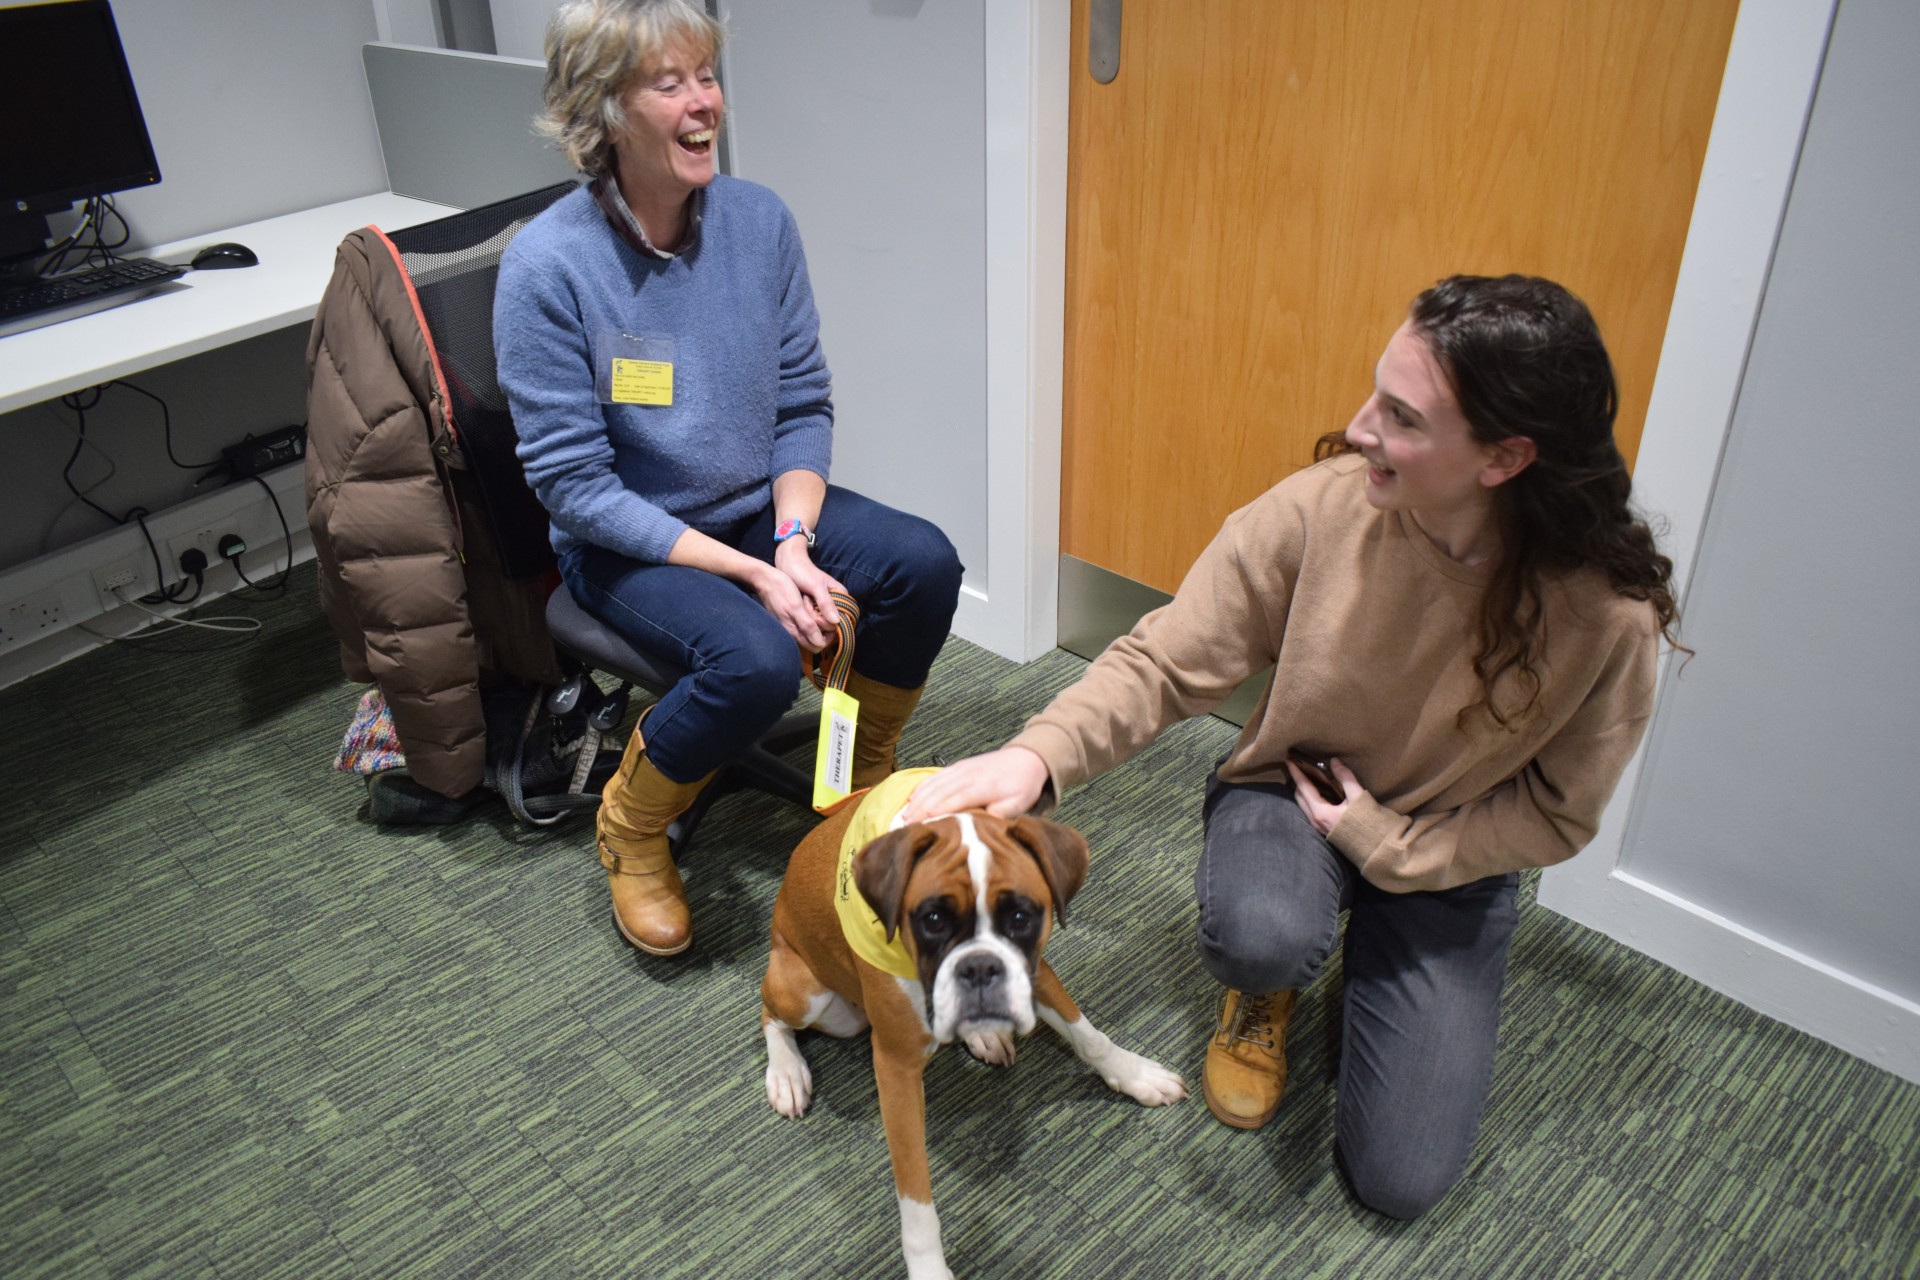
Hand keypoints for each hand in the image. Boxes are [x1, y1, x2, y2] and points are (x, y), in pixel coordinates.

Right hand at [748, 558, 833, 651]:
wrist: (765, 579)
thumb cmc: (781, 589)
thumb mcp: (796, 606)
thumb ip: (807, 625)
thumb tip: (820, 643)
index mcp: (793, 631)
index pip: (817, 646)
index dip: (828, 636)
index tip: (831, 622)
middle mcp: (791, 632)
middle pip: (815, 641)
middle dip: (823, 630)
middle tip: (825, 614)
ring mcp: (789, 625)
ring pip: (810, 632)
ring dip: (817, 623)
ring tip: (816, 607)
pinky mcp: (788, 618)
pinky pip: (803, 623)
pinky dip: (810, 617)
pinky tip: (809, 605)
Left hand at [774, 537, 846, 646]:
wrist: (787, 562)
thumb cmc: (803, 570)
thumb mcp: (815, 586)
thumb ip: (826, 603)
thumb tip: (836, 621)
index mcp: (840, 595)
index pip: (843, 619)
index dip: (830, 622)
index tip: (817, 615)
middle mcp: (834, 602)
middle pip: (830, 622)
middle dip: (816, 618)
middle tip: (806, 602)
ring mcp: (823, 605)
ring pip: (820, 622)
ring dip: (809, 616)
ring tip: (803, 600)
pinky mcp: (813, 607)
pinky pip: (811, 618)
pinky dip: (805, 615)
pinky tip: (800, 605)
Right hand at [899, 747, 1050, 822]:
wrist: (1026, 758)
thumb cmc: (1022, 785)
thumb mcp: (1018, 803)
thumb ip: (999, 814)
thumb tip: (980, 826)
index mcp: (982, 786)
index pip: (954, 800)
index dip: (936, 812)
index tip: (922, 825)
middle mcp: (967, 775)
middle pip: (937, 793)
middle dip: (919, 810)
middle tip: (905, 827)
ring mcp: (960, 769)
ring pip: (932, 784)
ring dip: (917, 801)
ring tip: (904, 817)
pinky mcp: (957, 766)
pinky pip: (935, 777)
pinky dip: (921, 788)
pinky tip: (912, 799)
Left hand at [1287, 756, 1363, 835]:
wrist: (1375, 847)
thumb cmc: (1367, 822)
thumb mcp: (1358, 797)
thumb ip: (1345, 778)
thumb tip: (1334, 761)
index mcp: (1320, 812)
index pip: (1303, 787)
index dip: (1296, 772)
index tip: (1288, 760)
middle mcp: (1315, 820)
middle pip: (1300, 796)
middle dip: (1297, 780)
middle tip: (1299, 767)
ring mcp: (1318, 827)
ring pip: (1303, 804)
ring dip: (1303, 790)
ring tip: (1308, 777)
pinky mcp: (1324, 830)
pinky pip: (1310, 811)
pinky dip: (1310, 798)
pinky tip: (1319, 792)